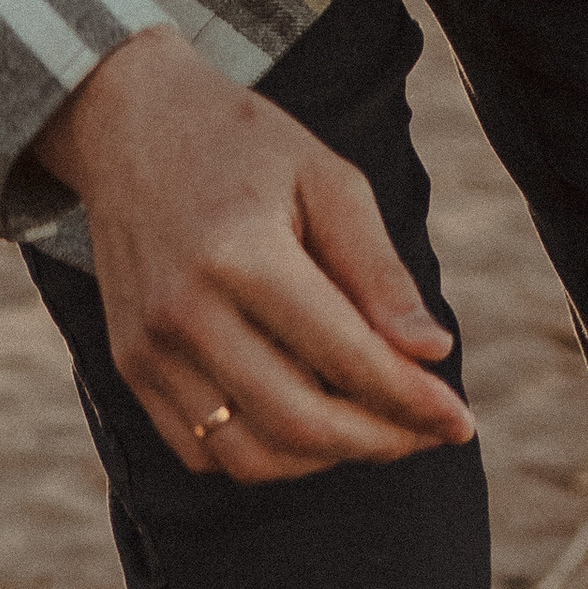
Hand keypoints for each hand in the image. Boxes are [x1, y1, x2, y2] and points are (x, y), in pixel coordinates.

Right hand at [35, 28, 472, 482]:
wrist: (128, 129)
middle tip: (423, 434)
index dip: (409, 400)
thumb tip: (432, 354)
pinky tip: (305, 423)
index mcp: (241, 254)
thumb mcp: (328, 180)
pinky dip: (266, 455)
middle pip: (299, 423)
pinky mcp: (131, 372)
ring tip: (370, 429)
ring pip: (251, 457)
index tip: (459, 421)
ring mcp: (149, 351)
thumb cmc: (243, 148)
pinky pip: (204, 453)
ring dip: (323, 459)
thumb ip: (378, 271)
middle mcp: (185, 314)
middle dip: (376, 441)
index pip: (343, 356)